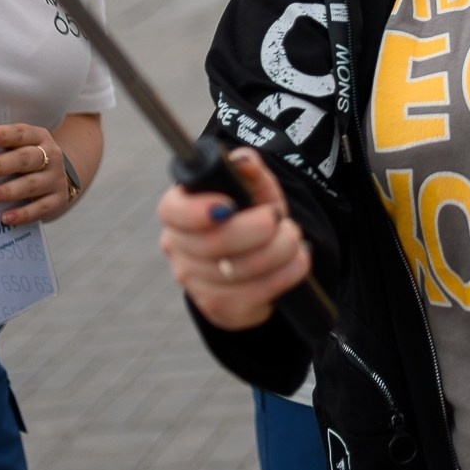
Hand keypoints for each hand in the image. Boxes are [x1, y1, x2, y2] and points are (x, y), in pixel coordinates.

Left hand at [0, 122, 76, 226]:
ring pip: (31, 184)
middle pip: (26, 159)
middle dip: (0, 165)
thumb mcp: (16, 148)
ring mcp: (55, 179)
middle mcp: (51, 156)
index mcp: (38, 138)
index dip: (4, 135)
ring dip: (8, 191)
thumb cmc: (29, 163)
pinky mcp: (58, 200)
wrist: (58, 179)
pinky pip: (40, 208)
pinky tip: (5, 217)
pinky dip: (22, 214)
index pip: (22, 133)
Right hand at [158, 147, 310, 330]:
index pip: (173, 212)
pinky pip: (252, 295)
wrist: (261, 259)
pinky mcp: (218, 308)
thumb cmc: (250, 214)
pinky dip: (284, 275)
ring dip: (277, 251)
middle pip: (211, 244)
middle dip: (255, 230)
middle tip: (278, 219)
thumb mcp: (254, 188)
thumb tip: (243, 160)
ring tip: (293, 238)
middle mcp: (178, 249)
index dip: (197, 211)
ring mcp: (194, 283)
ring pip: (235, 272)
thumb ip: (249, 169)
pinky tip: (296, 262)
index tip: (229, 204)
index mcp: (178, 212)